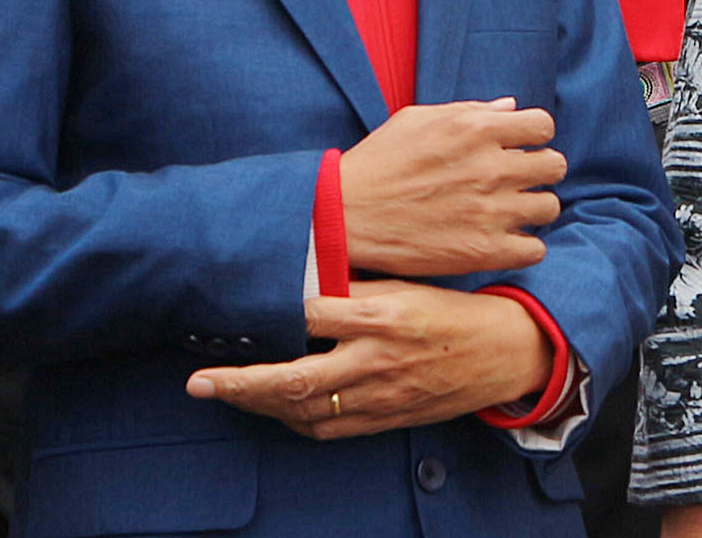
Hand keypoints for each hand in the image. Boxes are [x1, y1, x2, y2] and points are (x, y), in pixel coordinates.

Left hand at [186, 280, 552, 439]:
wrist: (502, 353)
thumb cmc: (453, 310)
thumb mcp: (410, 283)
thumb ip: (359, 286)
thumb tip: (307, 273)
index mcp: (385, 315)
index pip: (315, 314)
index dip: (274, 312)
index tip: (238, 304)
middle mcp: (378, 359)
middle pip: (297, 379)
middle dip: (241, 383)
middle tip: (199, 381)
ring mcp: (380, 395)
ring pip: (306, 410)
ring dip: (259, 405)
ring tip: (224, 392)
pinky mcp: (386, 417)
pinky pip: (329, 429)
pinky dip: (294, 421)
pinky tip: (273, 409)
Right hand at [339, 97, 565, 276]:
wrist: (344, 215)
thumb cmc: (379, 162)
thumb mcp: (418, 119)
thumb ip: (470, 111)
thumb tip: (510, 107)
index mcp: (476, 130)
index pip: (543, 126)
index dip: (534, 136)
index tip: (519, 147)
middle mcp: (490, 168)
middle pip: (554, 165)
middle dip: (539, 170)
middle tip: (518, 180)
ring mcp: (489, 212)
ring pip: (549, 207)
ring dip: (534, 208)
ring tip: (511, 211)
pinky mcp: (482, 251)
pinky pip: (535, 249)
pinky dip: (524, 246)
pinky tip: (504, 239)